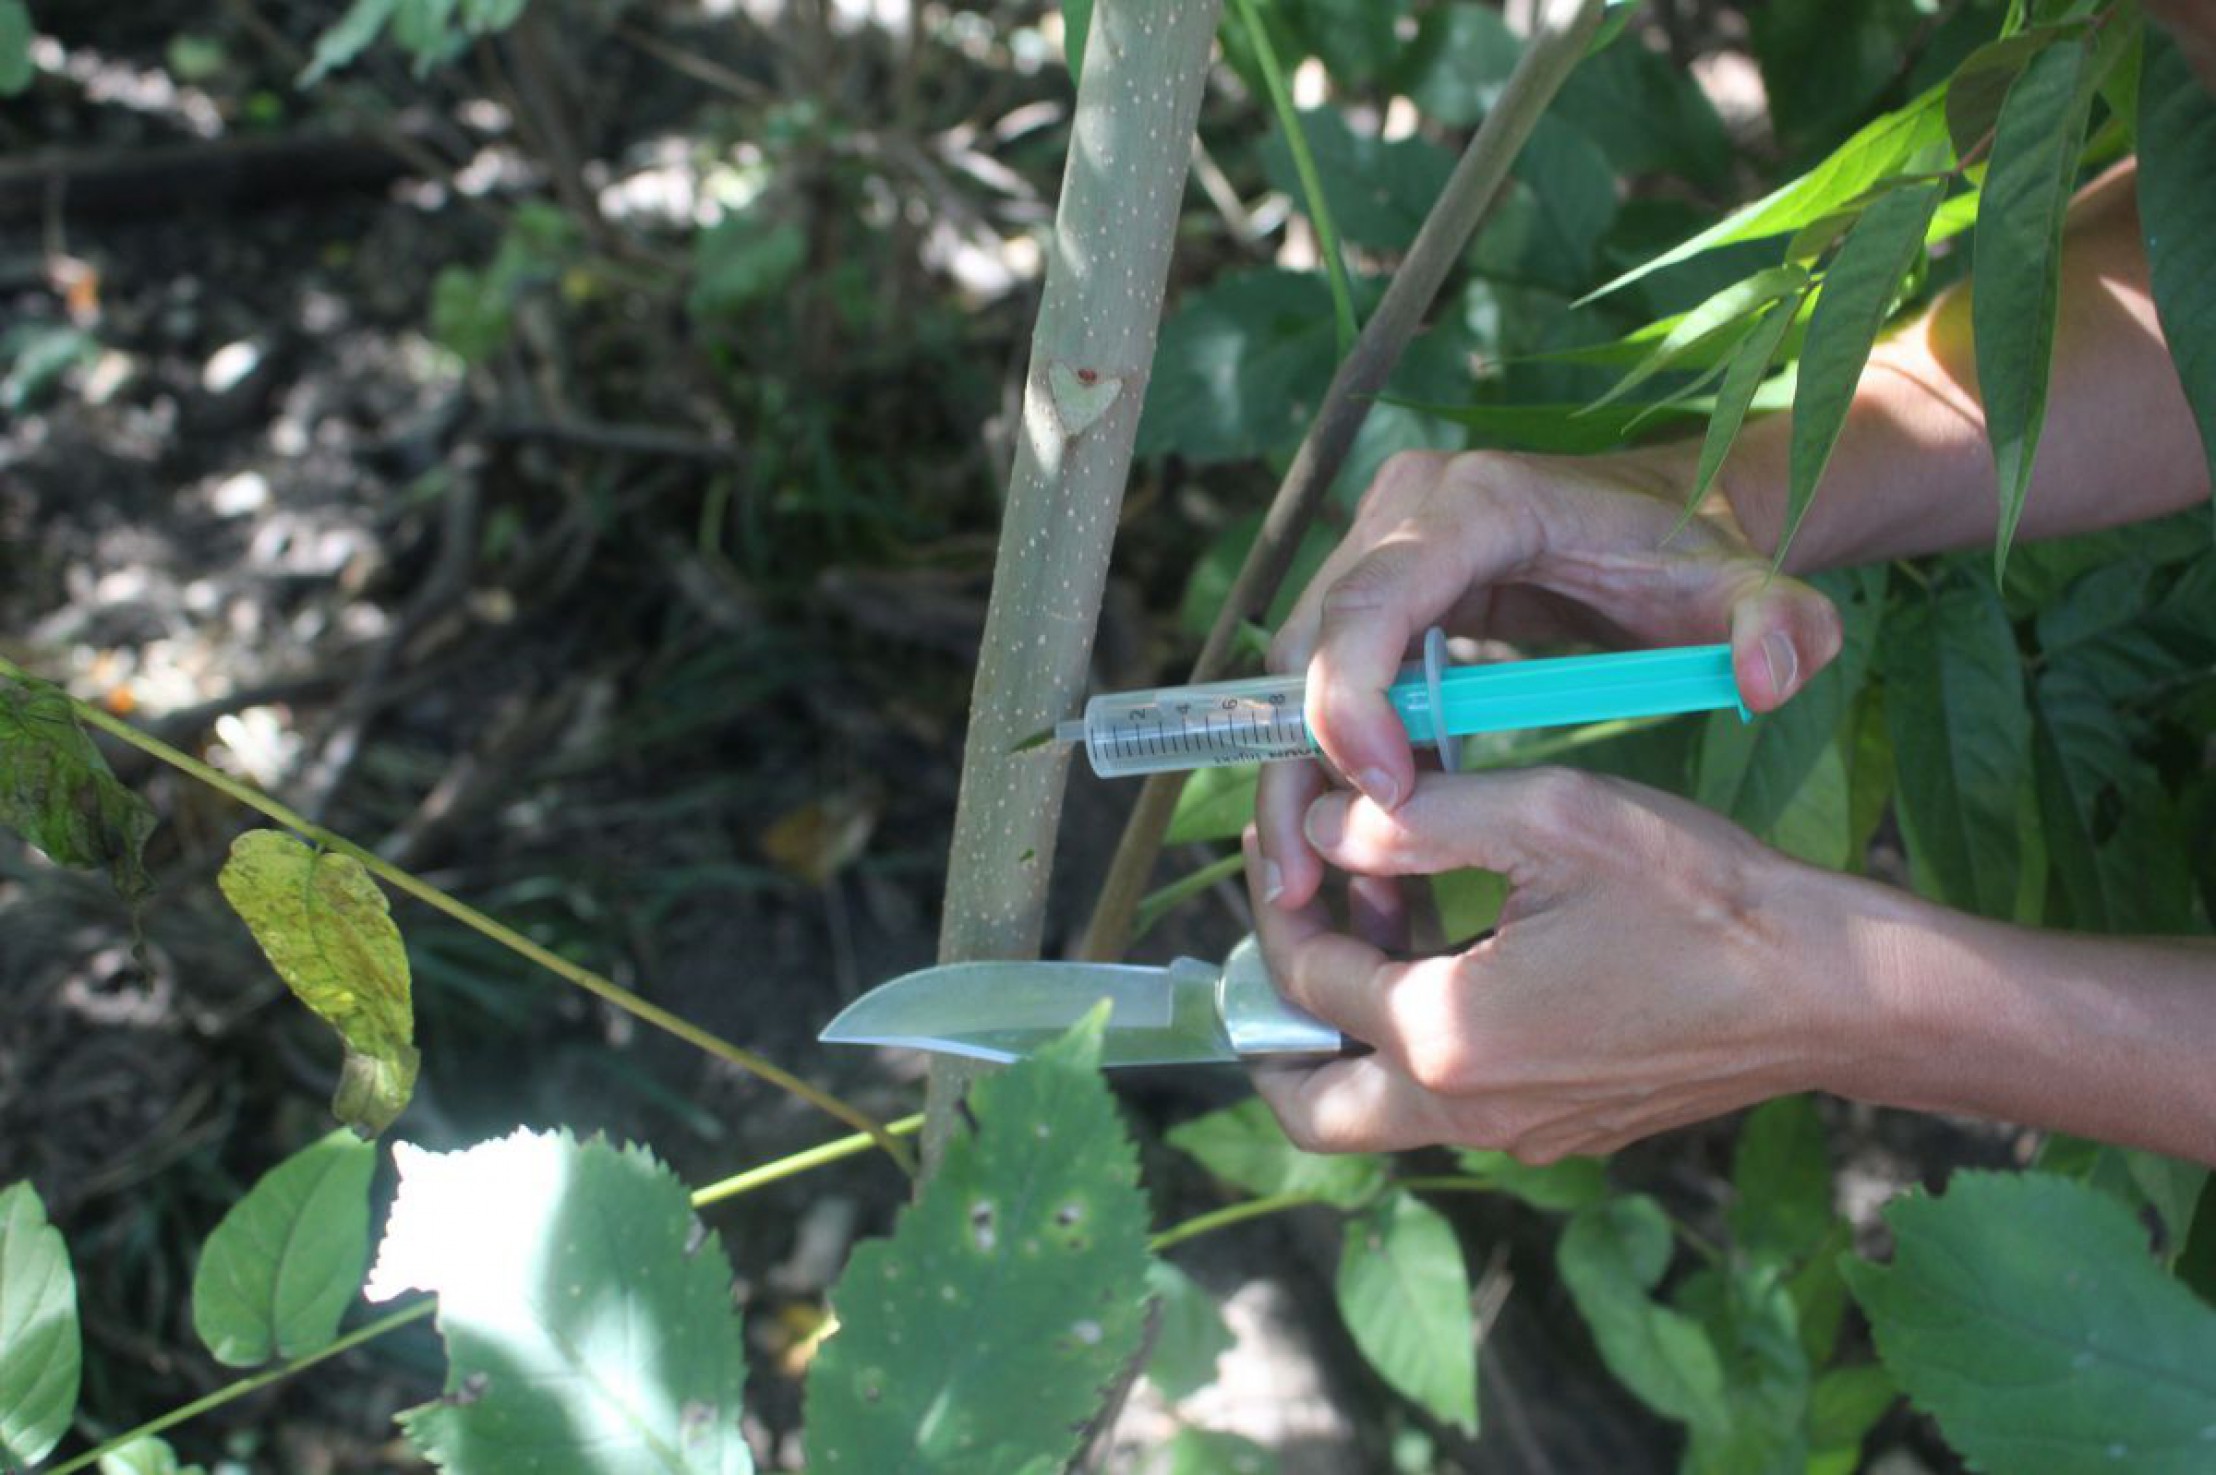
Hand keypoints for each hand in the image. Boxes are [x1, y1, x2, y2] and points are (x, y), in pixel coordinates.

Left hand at [1239, 768, 1842, 1160]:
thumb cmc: (1701, 898)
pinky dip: (1426, 1033)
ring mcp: (1520, 1134)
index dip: (1277, 898)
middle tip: (1277, 943)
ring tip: (1379, 906)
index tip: (1281, 839)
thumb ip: (1411, 817)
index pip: (1305, 978)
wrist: (1830, 988)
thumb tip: (1318, 826)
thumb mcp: (1548, 818)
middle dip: (1271, 1032)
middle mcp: (1470, 1112)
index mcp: (1447, 1038)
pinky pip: (1456, 1101)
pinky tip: (1459, 938)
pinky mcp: (1563, 1128)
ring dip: (1355, 1022)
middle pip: (1312, 1107)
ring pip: (1383, 1108)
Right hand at [1254, 448, 1841, 908]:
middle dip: (1300, 769)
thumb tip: (1764, 676)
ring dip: (1298, 781)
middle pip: (1308, 645)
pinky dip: (1327, 769)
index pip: (1372, 599)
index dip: (1355, 700)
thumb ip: (1780, 625)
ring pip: (1296, 673)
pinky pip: (1322, 684)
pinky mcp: (1372, 590)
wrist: (1664, 520)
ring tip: (1312, 892)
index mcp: (1479, 502)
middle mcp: (1405, 511)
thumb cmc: (1692, 556)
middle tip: (1304, 883)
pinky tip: (1355, 852)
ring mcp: (1378, 546)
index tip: (1386, 800)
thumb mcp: (1747, 588)